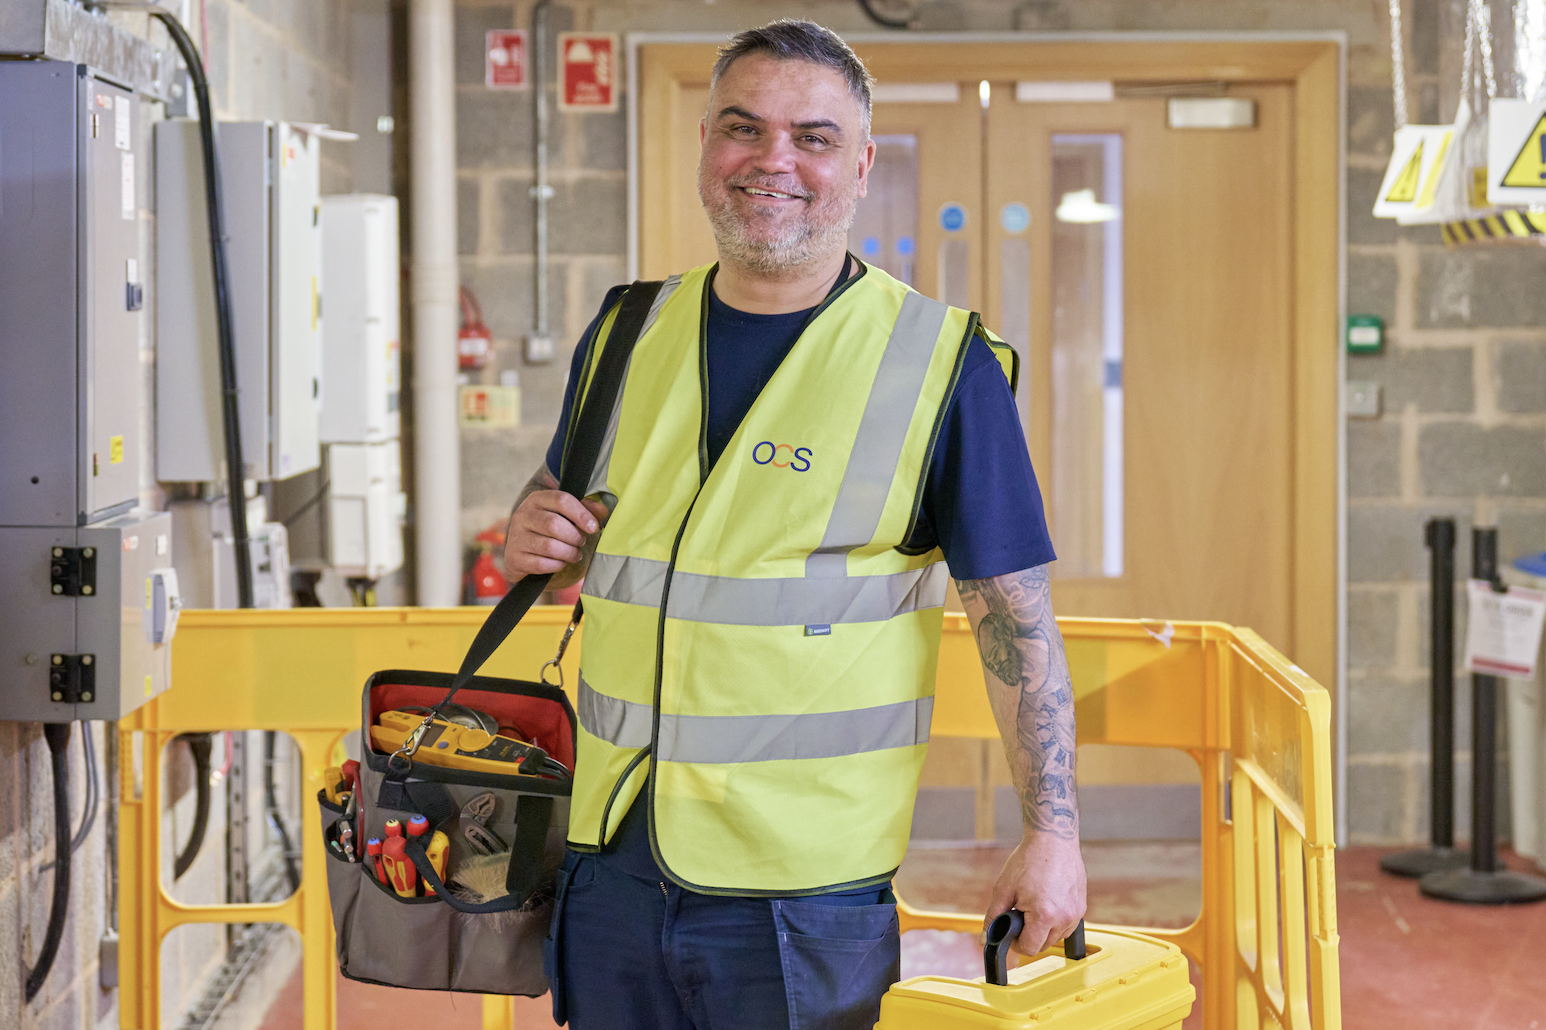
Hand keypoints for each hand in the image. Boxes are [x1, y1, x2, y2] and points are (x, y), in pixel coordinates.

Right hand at [500, 489, 609, 580]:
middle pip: (554, 524)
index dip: (581, 514)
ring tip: (575, 554)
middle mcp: (523, 515)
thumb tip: (602, 510)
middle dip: (574, 536)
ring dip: (569, 553)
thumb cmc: (551, 530)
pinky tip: (561, 562)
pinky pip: (542, 564)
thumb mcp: (566, 515)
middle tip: (581, 542)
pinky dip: (557, 565)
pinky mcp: (515, 558)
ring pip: (549, 546)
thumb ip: (586, 510)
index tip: (593, 527)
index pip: (561, 500)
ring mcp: (516, 537)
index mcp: (537, 499)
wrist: (525, 553)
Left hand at [983, 829, 1086, 955]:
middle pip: (1043, 945)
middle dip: (1029, 935)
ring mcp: (1075, 913)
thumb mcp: (1003, 888)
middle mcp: (1064, 917)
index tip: (1011, 929)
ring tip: (1034, 906)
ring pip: (1056, 937)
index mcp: (1044, 915)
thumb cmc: (1029, 860)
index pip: (1029, 948)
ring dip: (1044, 930)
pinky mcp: (1081, 906)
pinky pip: (1067, 926)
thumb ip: (993, 917)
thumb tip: (986, 938)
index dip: (1016, 942)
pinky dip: (1056, 921)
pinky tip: (1047, 904)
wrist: (1053, 839)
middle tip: (1020, 914)